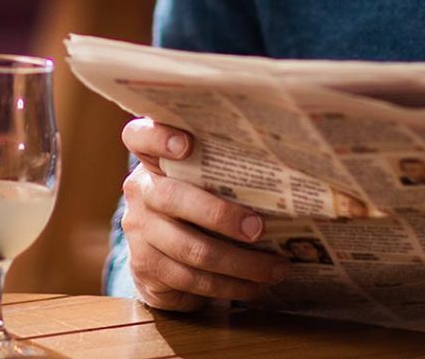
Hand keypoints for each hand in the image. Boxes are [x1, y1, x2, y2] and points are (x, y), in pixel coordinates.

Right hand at [119, 118, 288, 311]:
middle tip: (258, 228)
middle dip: (221, 215)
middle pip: (174, 198)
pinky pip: (192, 280)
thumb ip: (220, 174)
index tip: (187, 144)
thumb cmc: (197, 210)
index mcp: (153, 162)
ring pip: (191, 249)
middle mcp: (140, 192)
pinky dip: (230, 286)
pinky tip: (256, 286)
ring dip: (240, 263)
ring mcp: (139, 232)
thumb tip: (284, 180)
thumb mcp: (202, 184)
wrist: (161, 261)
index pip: (140, 137)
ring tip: (275, 268)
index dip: (158, 137)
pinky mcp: (146, 268)